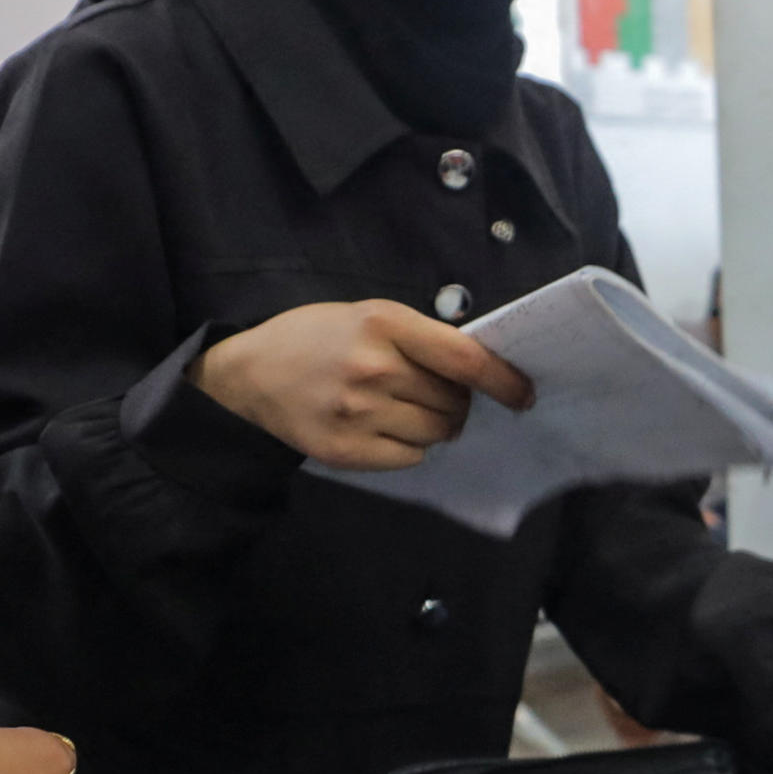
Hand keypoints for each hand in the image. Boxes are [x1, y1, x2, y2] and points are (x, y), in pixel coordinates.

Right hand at [193, 298, 536, 471]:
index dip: (503, 379)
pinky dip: (407, 446)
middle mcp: (374, 368)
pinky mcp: (346, 450)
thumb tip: (477, 369)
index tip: (523, 393)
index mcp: (383, 325)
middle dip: (456, 402)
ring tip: (401, 408)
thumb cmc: (315, 339)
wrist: (249, 375)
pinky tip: (380, 427)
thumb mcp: (366, 316)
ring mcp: (359, 413)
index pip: (464, 358)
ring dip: (434, 425)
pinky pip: (410, 457)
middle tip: (429, 393)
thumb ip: (419, 337)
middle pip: (453, 402)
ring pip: (436, 432)